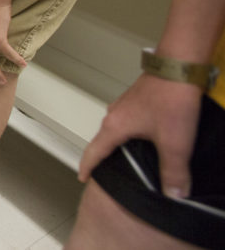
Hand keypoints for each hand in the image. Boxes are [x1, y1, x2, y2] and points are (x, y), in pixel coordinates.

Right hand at [78, 73, 201, 196]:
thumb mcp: (174, 143)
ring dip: (119, 144)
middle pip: (103, 140)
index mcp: (115, 126)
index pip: (95, 152)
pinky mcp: (138, 99)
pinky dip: (132, 133)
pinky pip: (128, 121)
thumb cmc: (170, 99)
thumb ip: (173, 172)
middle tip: (107, 172)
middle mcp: (115, 114)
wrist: (179, 66)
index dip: (88, 167)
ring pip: (117, 129)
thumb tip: (174, 194)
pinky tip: (147, 137)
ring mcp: (125, 104)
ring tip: (129, 157)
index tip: (82, 178)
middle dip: (103, 156)